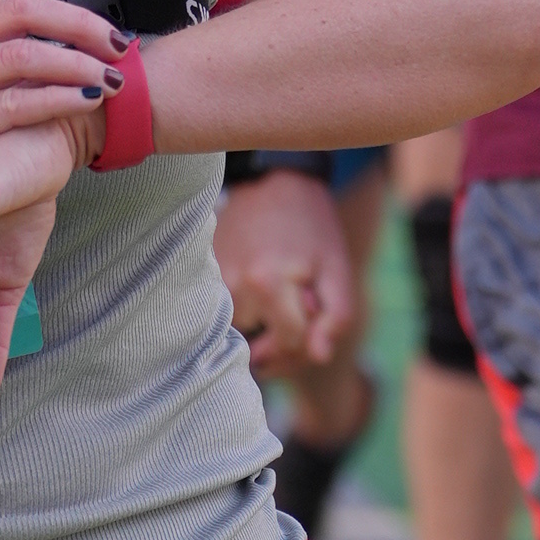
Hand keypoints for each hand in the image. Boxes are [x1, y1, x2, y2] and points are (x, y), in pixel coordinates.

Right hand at [212, 168, 354, 372]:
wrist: (272, 183)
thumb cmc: (311, 227)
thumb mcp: (336, 268)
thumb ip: (335, 316)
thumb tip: (319, 357)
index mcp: (267, 283)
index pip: (290, 343)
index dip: (310, 337)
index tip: (313, 311)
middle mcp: (232, 286)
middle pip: (260, 347)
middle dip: (283, 339)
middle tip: (297, 307)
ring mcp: (211, 283)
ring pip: (240, 336)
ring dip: (261, 329)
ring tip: (276, 295)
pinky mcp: (202, 279)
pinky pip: (224, 319)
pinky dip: (243, 316)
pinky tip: (256, 292)